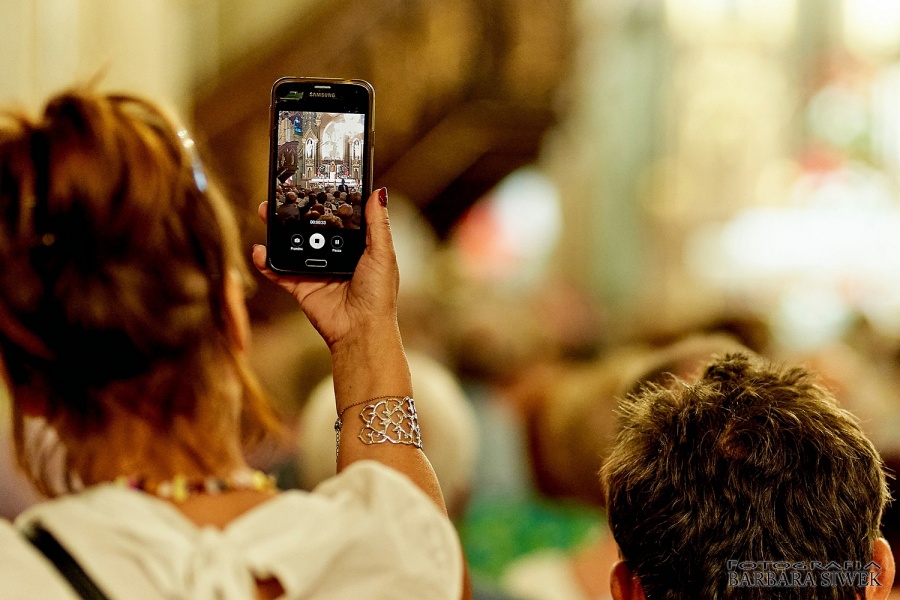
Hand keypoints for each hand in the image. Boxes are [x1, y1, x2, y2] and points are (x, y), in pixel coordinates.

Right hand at [252, 188, 398, 348]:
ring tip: (264, 212)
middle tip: (281, 195)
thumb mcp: (382, 254)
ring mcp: (316, 272)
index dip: (326, 202)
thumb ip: (377, 224)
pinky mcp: (301, 288)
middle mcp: (334, 257)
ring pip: (292, 246)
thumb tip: (378, 192)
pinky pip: (279, 272)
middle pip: (310, 229)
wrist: (361, 330)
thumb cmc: (378, 294)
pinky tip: (259, 250)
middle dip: (294, 213)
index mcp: (356, 248)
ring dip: (277, 231)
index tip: (313, 183)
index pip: (338, 219)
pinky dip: (266, 262)